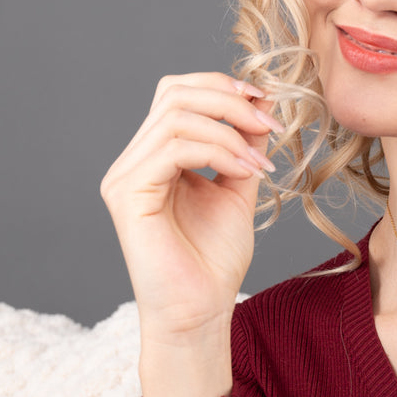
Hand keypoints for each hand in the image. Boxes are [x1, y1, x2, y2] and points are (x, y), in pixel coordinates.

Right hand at [100, 72, 283, 396]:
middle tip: (269, 125)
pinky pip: (172, 149)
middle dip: (230, 101)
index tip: (267, 103)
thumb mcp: (239, 187)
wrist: (202, 309)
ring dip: (230, 130)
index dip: (222, 87)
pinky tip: (245, 173)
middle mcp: (135, 160)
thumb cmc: (215, 258)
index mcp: (157, 155)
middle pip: (174, 94)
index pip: (178, 93)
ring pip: (175, 117)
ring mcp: (126, 176)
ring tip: (260, 162)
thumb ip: (245, 146)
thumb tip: (263, 102)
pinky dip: (218, 151)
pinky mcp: (129, 195)